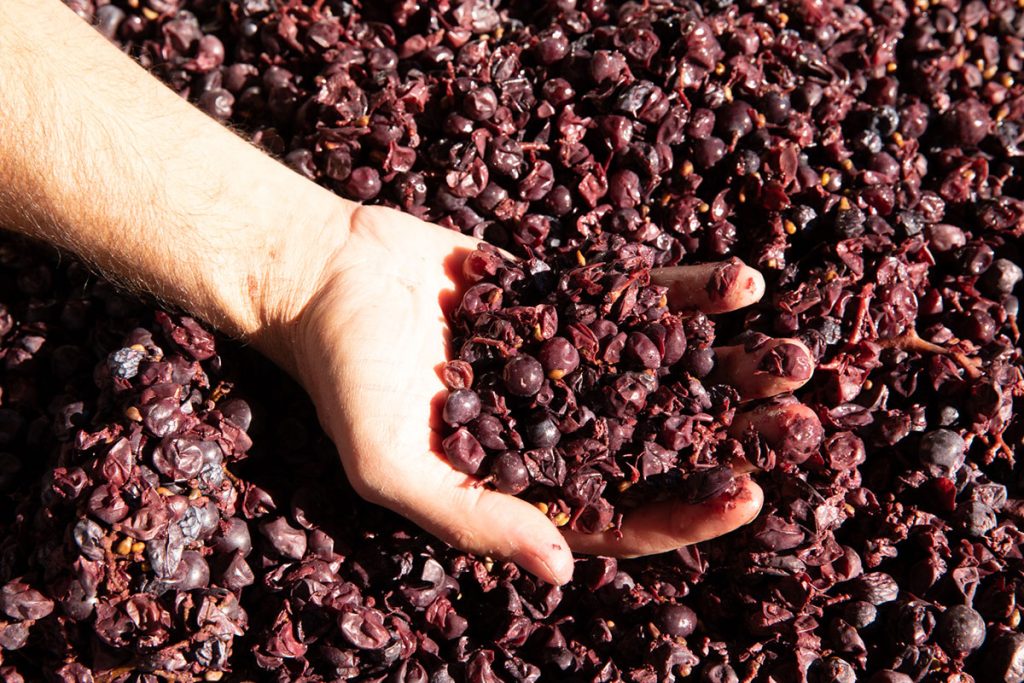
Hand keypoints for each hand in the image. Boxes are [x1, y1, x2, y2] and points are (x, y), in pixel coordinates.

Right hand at [265, 204, 816, 584]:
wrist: (326, 274)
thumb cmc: (347, 378)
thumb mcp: (391, 465)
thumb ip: (471, 517)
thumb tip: (560, 575)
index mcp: (529, 483)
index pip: (625, 515)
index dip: (689, 514)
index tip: (749, 495)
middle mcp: (564, 428)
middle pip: (668, 442)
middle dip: (737, 437)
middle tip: (804, 423)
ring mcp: (574, 360)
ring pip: (671, 370)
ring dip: (734, 366)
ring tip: (798, 356)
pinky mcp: (572, 298)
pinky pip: (643, 298)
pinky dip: (692, 293)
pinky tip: (746, 284)